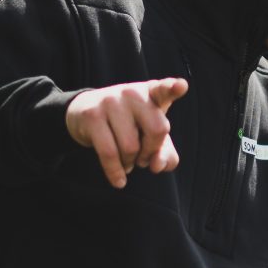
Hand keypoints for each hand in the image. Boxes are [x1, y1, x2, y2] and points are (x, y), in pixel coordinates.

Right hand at [66, 77, 187, 189]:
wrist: (86, 113)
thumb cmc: (128, 125)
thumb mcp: (150, 135)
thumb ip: (164, 153)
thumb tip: (157, 165)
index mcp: (152, 93)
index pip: (164, 89)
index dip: (173, 88)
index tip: (181, 86)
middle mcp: (133, 93)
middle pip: (157, 131)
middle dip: (152, 152)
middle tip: (143, 157)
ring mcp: (111, 101)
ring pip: (131, 147)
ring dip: (131, 163)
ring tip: (128, 160)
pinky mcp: (92, 116)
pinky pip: (109, 153)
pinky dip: (116, 172)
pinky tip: (120, 181)